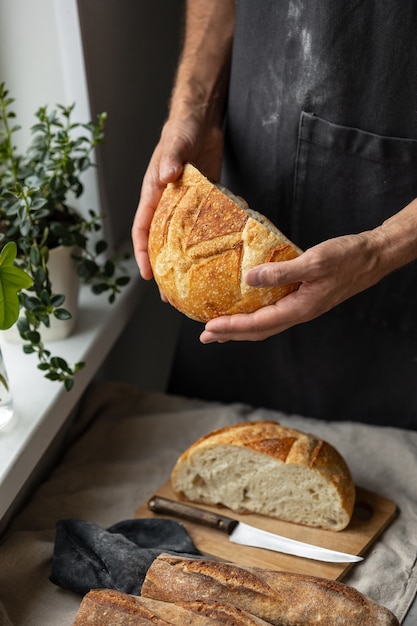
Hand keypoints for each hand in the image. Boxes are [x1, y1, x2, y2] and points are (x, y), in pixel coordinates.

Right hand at [132, 117, 223, 280]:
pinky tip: (216, 259)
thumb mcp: (175, 143)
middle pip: (160, 243)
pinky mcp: (203, 202)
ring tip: (192, 286)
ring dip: (185, 263)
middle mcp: (166, 204)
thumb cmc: (182, 129)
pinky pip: (201, 228)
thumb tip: (168, 176)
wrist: (201, 119)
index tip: (148, 274)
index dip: (142, 254)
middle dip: (164, 269)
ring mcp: (185, 205)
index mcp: (153, 194)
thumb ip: (171, 159)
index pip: (142, 230)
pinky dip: (206, 244)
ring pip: (181, 241)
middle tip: (170, 294)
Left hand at [200, 232, 384, 341]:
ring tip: (219, 328)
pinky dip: (255, 314)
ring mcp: (301, 307)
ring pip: (265, 324)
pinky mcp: (303, 298)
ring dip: (240, 328)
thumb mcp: (314, 261)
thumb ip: (281, 272)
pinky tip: (246, 307)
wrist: (372, 257)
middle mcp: (299, 312)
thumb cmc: (347, 258)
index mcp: (300, 308)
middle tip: (205, 336)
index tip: (209, 328)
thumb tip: (249, 278)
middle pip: (258, 331)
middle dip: (230, 334)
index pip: (258, 324)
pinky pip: (273, 312)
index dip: (231, 327)